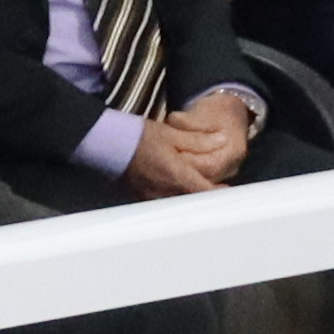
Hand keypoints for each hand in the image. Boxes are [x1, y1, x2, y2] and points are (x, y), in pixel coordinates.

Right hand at [121, 88, 255, 199]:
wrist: (105, 142)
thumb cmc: (138, 136)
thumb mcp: (171, 133)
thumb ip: (198, 140)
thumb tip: (222, 140)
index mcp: (176, 175)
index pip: (204, 190)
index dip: (219, 192)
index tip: (227, 190)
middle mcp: (165, 190)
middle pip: (192, 198)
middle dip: (202, 192)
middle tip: (213, 186)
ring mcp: (151, 195)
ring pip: (177, 200)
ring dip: (187, 194)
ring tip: (192, 184)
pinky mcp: (140, 195)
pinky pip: (162, 199)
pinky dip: (171, 194)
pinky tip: (171, 185)